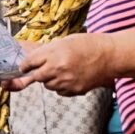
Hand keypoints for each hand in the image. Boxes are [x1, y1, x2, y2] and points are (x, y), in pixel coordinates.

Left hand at [2, 33, 116, 95]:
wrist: (109, 56)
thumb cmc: (88, 45)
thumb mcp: (64, 42)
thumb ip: (47, 51)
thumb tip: (32, 60)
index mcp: (54, 53)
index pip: (29, 62)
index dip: (25, 65)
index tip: (24, 67)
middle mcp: (58, 68)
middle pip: (36, 77)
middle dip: (36, 73)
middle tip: (41, 69)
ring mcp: (66, 81)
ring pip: (48, 85)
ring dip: (49, 80)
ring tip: (62, 70)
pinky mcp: (74, 90)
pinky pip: (59, 91)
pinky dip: (61, 86)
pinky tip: (70, 77)